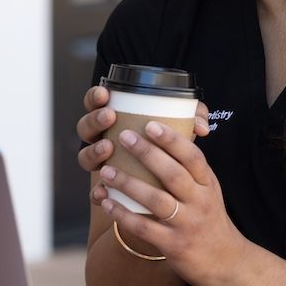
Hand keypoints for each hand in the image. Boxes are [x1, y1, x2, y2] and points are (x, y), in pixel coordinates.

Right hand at [76, 85, 210, 206]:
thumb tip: (201, 127)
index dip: (95, 96)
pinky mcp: (105, 188)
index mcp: (115, 119)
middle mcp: (103, 139)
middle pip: (86, 126)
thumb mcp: (178, 130)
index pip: (96, 102)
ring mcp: (101, 164)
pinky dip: (96, 191)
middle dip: (95, 119)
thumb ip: (191, 120)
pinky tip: (102, 192)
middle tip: (110, 116)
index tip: (106, 93)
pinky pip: (94, 190)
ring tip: (108, 147)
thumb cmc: (169, 150)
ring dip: (93, 150)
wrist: (169, 192)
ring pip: (85, 157)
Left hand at [97, 119, 247, 285]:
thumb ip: (191, 169)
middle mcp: (200, 202)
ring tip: (107, 171)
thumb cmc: (210, 219)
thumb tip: (168, 136)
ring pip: (156, 200)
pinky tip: (107, 203)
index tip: (150, 124)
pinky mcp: (174, 245)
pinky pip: (144, 228)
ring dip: (129, 184)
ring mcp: (187, 224)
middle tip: (124, 137)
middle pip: (173, 174)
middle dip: (147, 154)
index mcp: (206, 184)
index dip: (172, 139)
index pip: (192, 157)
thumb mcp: (208, 190)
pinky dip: (123, 215)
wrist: (226, 262)